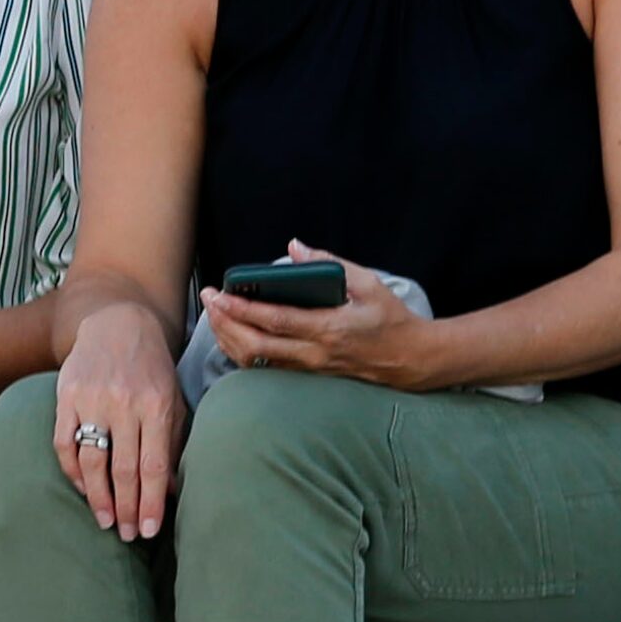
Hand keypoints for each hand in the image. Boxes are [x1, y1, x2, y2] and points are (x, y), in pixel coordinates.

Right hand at [51, 299, 186, 540]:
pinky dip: (71, 470)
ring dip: (98, 497)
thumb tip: (170, 493)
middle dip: (126, 508)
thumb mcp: (173, 400)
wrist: (118, 323)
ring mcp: (92, 400)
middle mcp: (124, 404)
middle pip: (124, 469)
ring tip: (105, 521)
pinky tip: (82, 488)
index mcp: (156, 406)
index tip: (148, 531)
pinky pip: (64, 443)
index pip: (153, 466)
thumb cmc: (152, 369)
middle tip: (126, 536)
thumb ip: (172, 442)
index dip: (150, 503)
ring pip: (92, 461)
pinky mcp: (66, 396)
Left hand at [199, 239, 432, 387]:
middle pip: (256, 345)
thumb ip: (330, 263)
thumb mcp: (369, 284)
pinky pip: (267, 367)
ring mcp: (310, 368)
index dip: (242, 308)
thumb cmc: (391, 319)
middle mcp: (315, 353)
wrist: (412, 359)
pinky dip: (244, 352)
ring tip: (215, 316)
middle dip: (225, 323)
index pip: (275, 320)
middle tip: (209, 302)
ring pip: (257, 360)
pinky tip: (231, 335)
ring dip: (229, 339)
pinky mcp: (308, 374)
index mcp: (329, 328)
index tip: (219, 294)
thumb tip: (295, 247)